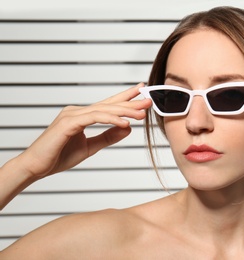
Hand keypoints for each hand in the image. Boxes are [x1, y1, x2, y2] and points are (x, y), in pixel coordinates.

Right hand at [16, 83, 151, 179]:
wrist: (36, 167)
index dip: (125, 97)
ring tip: (142, 112)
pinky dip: (110, 119)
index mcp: (82, 116)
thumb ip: (108, 137)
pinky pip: (94, 118)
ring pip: (104, 109)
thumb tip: (127, 128)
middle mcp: (77, 111)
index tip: (141, 91)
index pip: (108, 105)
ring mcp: (72, 115)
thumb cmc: (58, 156)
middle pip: (109, 105)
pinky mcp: (68, 123)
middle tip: (148, 99)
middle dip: (130, 102)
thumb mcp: (90, 147)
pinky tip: (124, 122)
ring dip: (124, 110)